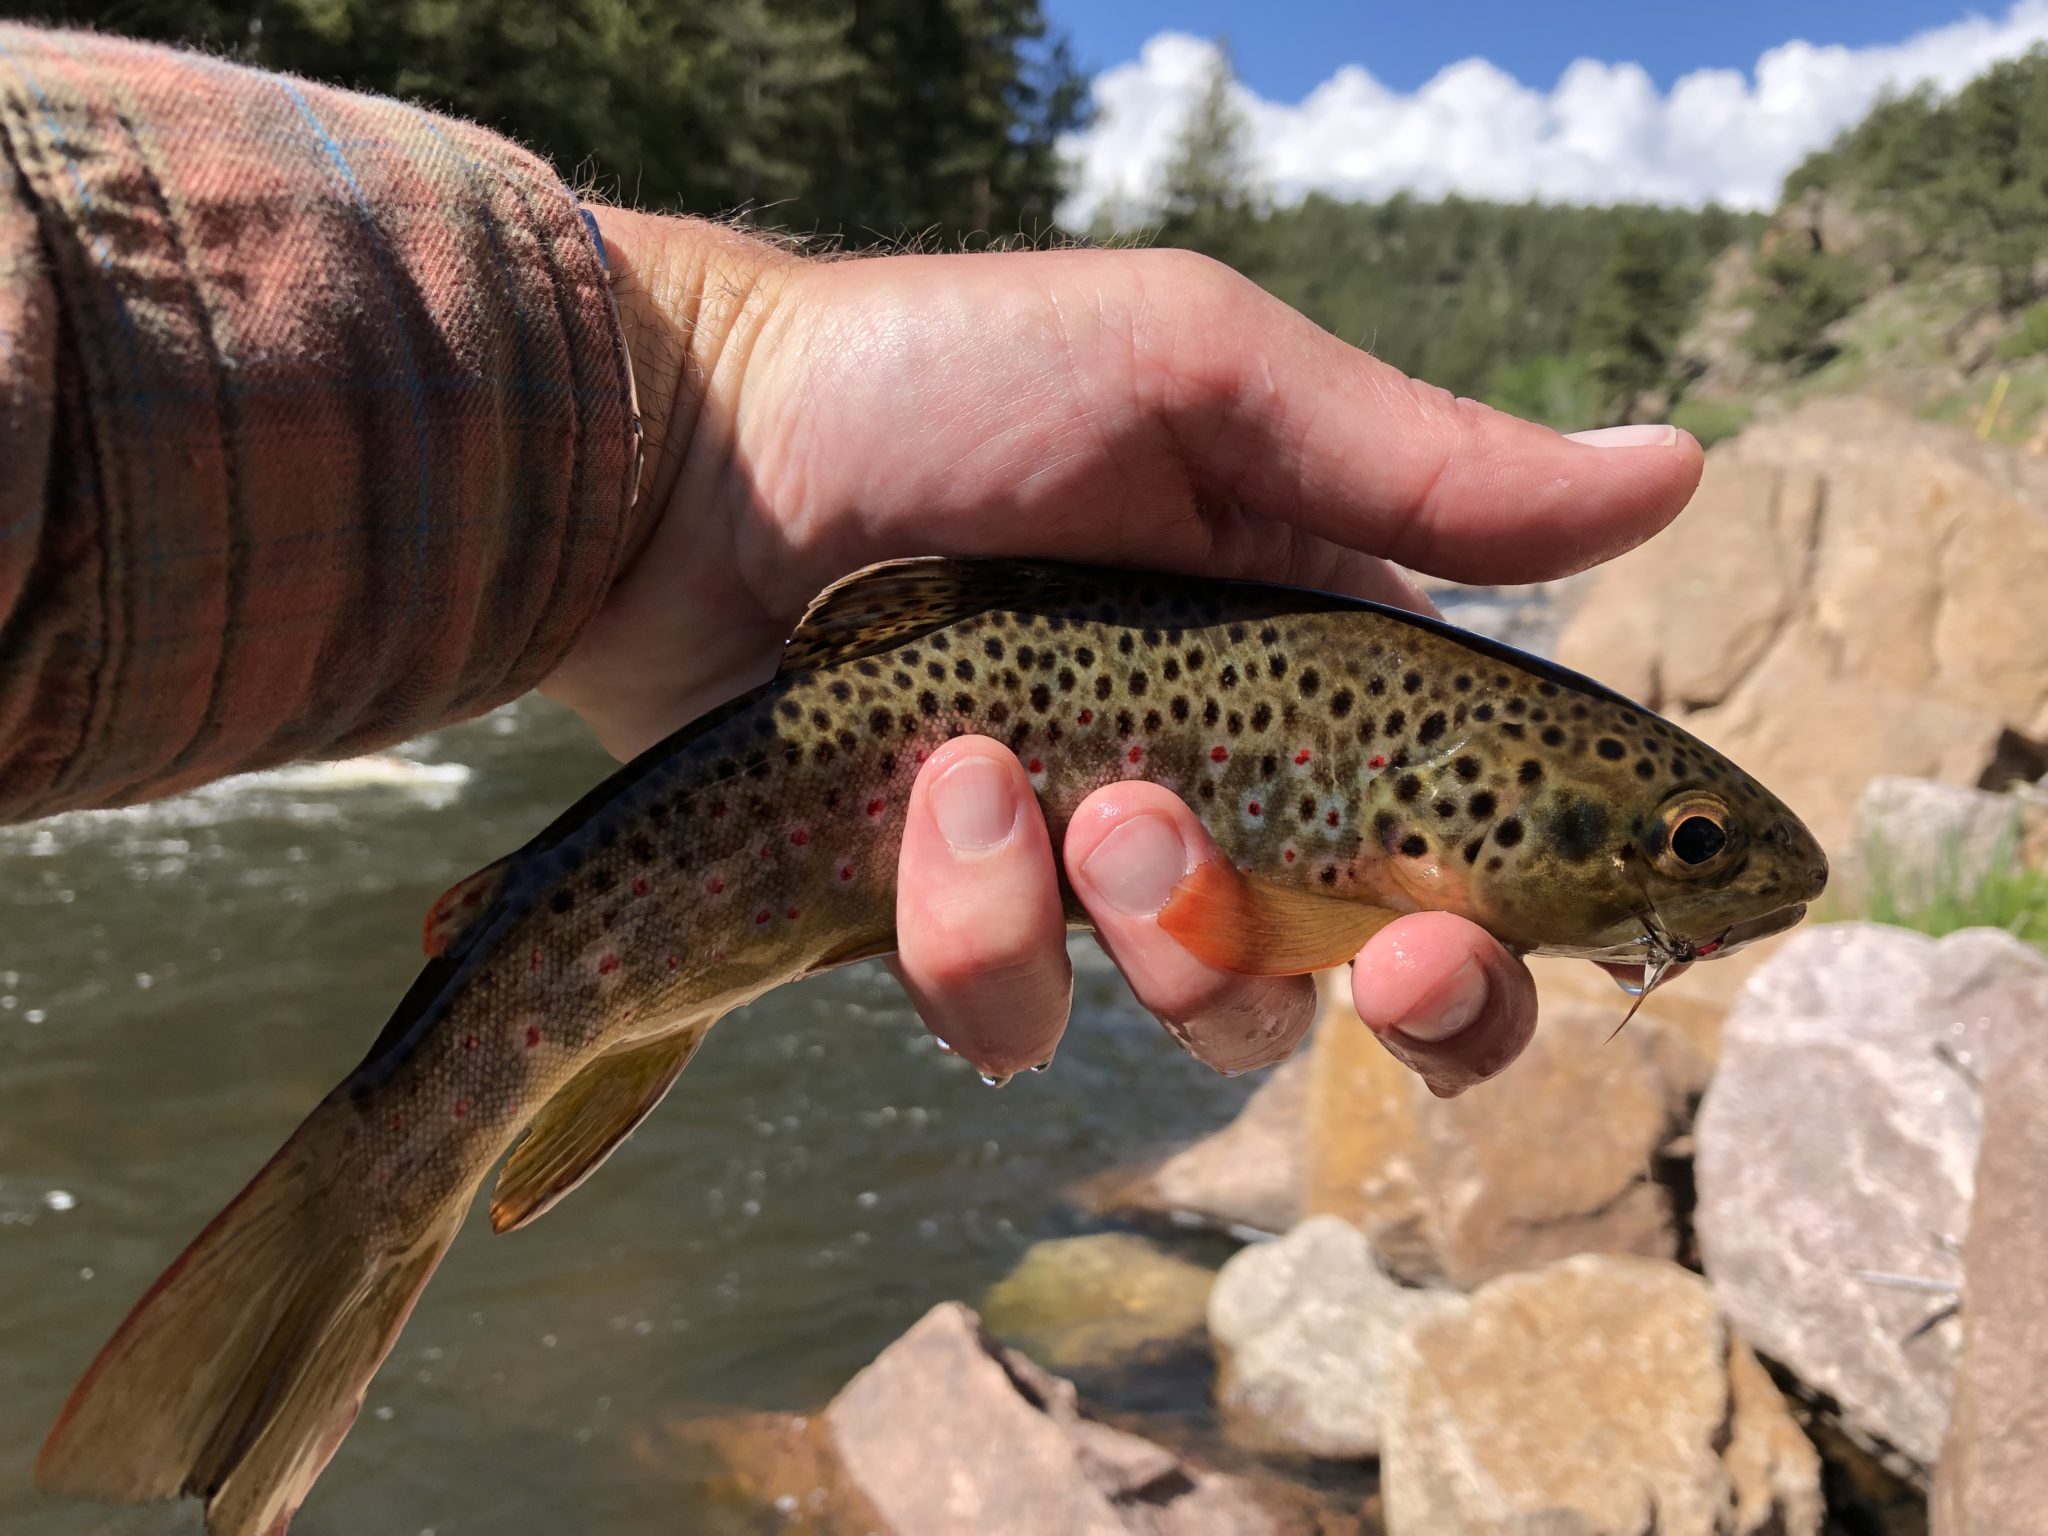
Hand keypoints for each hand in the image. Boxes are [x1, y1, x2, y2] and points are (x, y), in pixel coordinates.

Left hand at [545, 210, 1703, 1096]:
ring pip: (1204, 1013)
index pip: (1476, 838)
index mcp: (1321, 669)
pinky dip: (978, 925)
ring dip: (1159, 928)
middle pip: (1379, 982)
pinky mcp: (948, 921)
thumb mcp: (1198, 379)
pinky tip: (931, 793)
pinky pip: (1009, 1015)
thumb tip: (1679, 474)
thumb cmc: (944, 379)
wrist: (684, 454)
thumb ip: (1420, 460)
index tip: (1472, 932)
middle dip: (1406, 999)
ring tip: (1059, 786)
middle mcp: (1228, 788)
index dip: (1515, 925)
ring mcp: (1084, 868)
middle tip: (1376, 955)